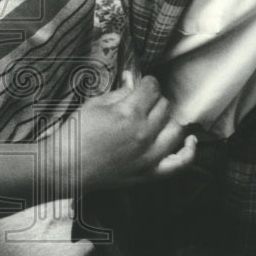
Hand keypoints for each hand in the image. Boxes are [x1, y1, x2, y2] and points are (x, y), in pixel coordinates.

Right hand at [69, 71, 195, 192]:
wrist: (65, 167)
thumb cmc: (75, 135)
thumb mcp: (94, 105)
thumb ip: (118, 93)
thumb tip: (131, 82)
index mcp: (129, 113)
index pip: (152, 88)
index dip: (147, 82)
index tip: (142, 84)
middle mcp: (144, 134)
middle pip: (165, 106)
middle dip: (155, 99)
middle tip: (143, 101)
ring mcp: (149, 156)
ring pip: (176, 128)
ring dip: (168, 119)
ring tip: (157, 118)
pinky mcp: (149, 173)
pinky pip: (180, 163)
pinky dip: (189, 151)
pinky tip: (190, 140)